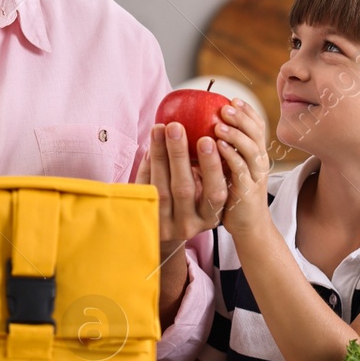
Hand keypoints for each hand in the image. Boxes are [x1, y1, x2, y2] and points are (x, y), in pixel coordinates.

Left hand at [137, 121, 228, 245]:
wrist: (165, 233)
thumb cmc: (190, 203)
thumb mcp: (204, 192)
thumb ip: (208, 171)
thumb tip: (202, 128)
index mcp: (210, 216)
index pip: (215, 193)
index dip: (211, 167)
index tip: (207, 139)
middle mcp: (189, 224)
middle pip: (183, 189)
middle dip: (178, 155)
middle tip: (176, 127)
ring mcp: (164, 225)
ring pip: (161, 189)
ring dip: (159, 156)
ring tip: (159, 129)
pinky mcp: (145, 220)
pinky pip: (144, 190)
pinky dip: (147, 167)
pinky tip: (148, 147)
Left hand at [212, 99, 272, 237]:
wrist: (247, 226)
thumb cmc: (231, 194)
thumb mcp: (227, 167)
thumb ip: (219, 149)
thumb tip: (196, 128)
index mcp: (254, 153)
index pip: (256, 126)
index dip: (247, 112)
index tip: (231, 98)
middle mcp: (259, 162)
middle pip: (256, 133)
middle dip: (241, 117)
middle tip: (225, 106)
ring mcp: (256, 176)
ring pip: (250, 150)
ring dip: (235, 135)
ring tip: (219, 124)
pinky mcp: (248, 191)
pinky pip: (241, 170)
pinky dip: (231, 156)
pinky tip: (218, 147)